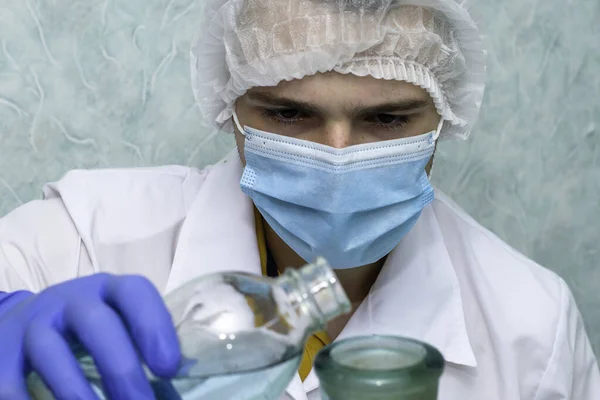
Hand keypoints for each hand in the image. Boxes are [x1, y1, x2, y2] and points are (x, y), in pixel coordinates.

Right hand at [0, 274, 180, 399]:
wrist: (24, 322)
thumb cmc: (88, 331)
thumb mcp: (116, 327)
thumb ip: (142, 350)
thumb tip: (172, 394)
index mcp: (108, 290)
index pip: (134, 291)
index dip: (154, 325)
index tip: (169, 367)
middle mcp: (70, 299)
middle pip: (96, 322)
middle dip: (121, 367)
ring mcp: (33, 323)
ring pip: (50, 350)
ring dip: (76, 390)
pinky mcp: (2, 350)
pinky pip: (10, 380)